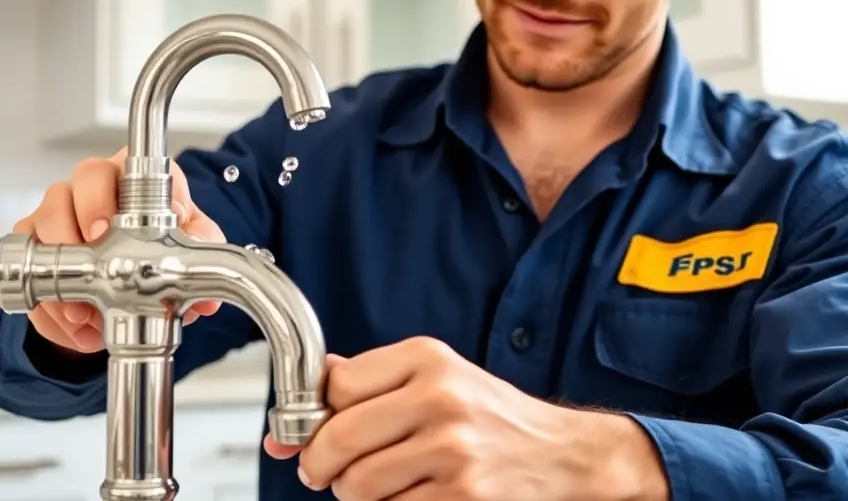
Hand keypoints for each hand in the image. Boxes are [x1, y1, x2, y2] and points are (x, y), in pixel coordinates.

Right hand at [14, 147, 222, 353]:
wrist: (135, 275)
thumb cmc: (162, 242)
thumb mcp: (190, 244)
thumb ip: (202, 257)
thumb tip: (206, 299)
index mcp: (134, 179)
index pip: (121, 165)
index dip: (106, 194)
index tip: (104, 226)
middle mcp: (94, 188)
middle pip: (73, 185)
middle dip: (75, 223)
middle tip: (92, 259)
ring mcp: (61, 213)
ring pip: (43, 221)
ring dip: (59, 270)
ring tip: (83, 311)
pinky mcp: (37, 244)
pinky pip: (29, 267)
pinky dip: (49, 305)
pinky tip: (75, 327)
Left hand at [263, 336, 657, 499]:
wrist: (560, 454)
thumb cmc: (489, 415)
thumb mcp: (433, 376)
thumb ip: (363, 385)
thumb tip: (287, 420)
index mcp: (429, 359)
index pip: (337, 385)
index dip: (315, 414)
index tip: (313, 429)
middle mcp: (442, 399)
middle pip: (339, 438)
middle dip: (320, 464)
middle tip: (323, 470)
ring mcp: (453, 452)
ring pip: (358, 486)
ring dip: (354, 493)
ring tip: (378, 482)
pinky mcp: (462, 498)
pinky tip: (410, 495)